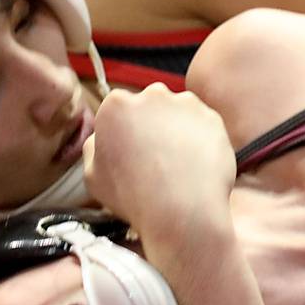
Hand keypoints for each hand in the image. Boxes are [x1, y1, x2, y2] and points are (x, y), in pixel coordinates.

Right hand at [82, 83, 235, 237]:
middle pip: (151, 104)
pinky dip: (201, 139)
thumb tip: (100, 138)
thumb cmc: (133, 197)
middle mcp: (151, 95)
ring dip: (177, 130)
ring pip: (179, 112)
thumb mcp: (93, 175)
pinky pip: (204, 125)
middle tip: (156, 157)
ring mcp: (185, 104)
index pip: (120, 108)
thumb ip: (94, 147)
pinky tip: (194, 164)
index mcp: (117, 105)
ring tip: (177, 164)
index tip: (133, 149)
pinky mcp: (212, 117)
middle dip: (153, 125)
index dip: (127, 130)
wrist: (181, 210)